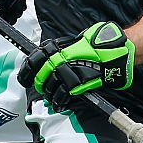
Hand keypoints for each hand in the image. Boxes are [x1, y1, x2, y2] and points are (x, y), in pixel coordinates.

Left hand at [18, 22, 134, 110]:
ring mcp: (69, 71)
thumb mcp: (77, 40)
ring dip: (49, 93)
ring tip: (51, 96)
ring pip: (50, 86)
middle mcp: (62, 59)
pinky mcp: (79, 83)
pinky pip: (63, 94)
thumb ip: (64, 49)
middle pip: (41, 74)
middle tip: (40, 87)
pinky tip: (59, 102)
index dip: (27, 70)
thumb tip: (53, 55)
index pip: (35, 58)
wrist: (118, 51)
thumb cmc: (101, 44)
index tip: (25, 76)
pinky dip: (59, 100)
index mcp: (60, 47)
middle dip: (39, 83)